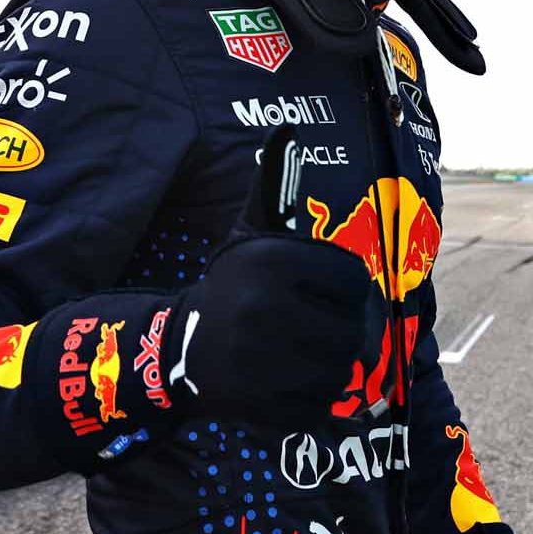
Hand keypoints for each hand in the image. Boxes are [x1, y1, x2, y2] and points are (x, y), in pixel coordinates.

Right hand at [162, 128, 368, 425]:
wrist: (177, 347)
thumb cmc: (231, 286)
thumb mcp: (250, 235)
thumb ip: (275, 186)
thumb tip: (288, 127)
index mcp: (271, 262)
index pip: (355, 282)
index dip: (351, 294)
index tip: (334, 298)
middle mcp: (266, 308)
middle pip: (354, 332)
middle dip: (348, 335)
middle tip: (328, 334)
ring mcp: (263, 361)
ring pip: (341, 371)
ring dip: (334, 368)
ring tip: (308, 357)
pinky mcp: (263, 404)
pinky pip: (321, 405)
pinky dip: (315, 399)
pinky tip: (291, 383)